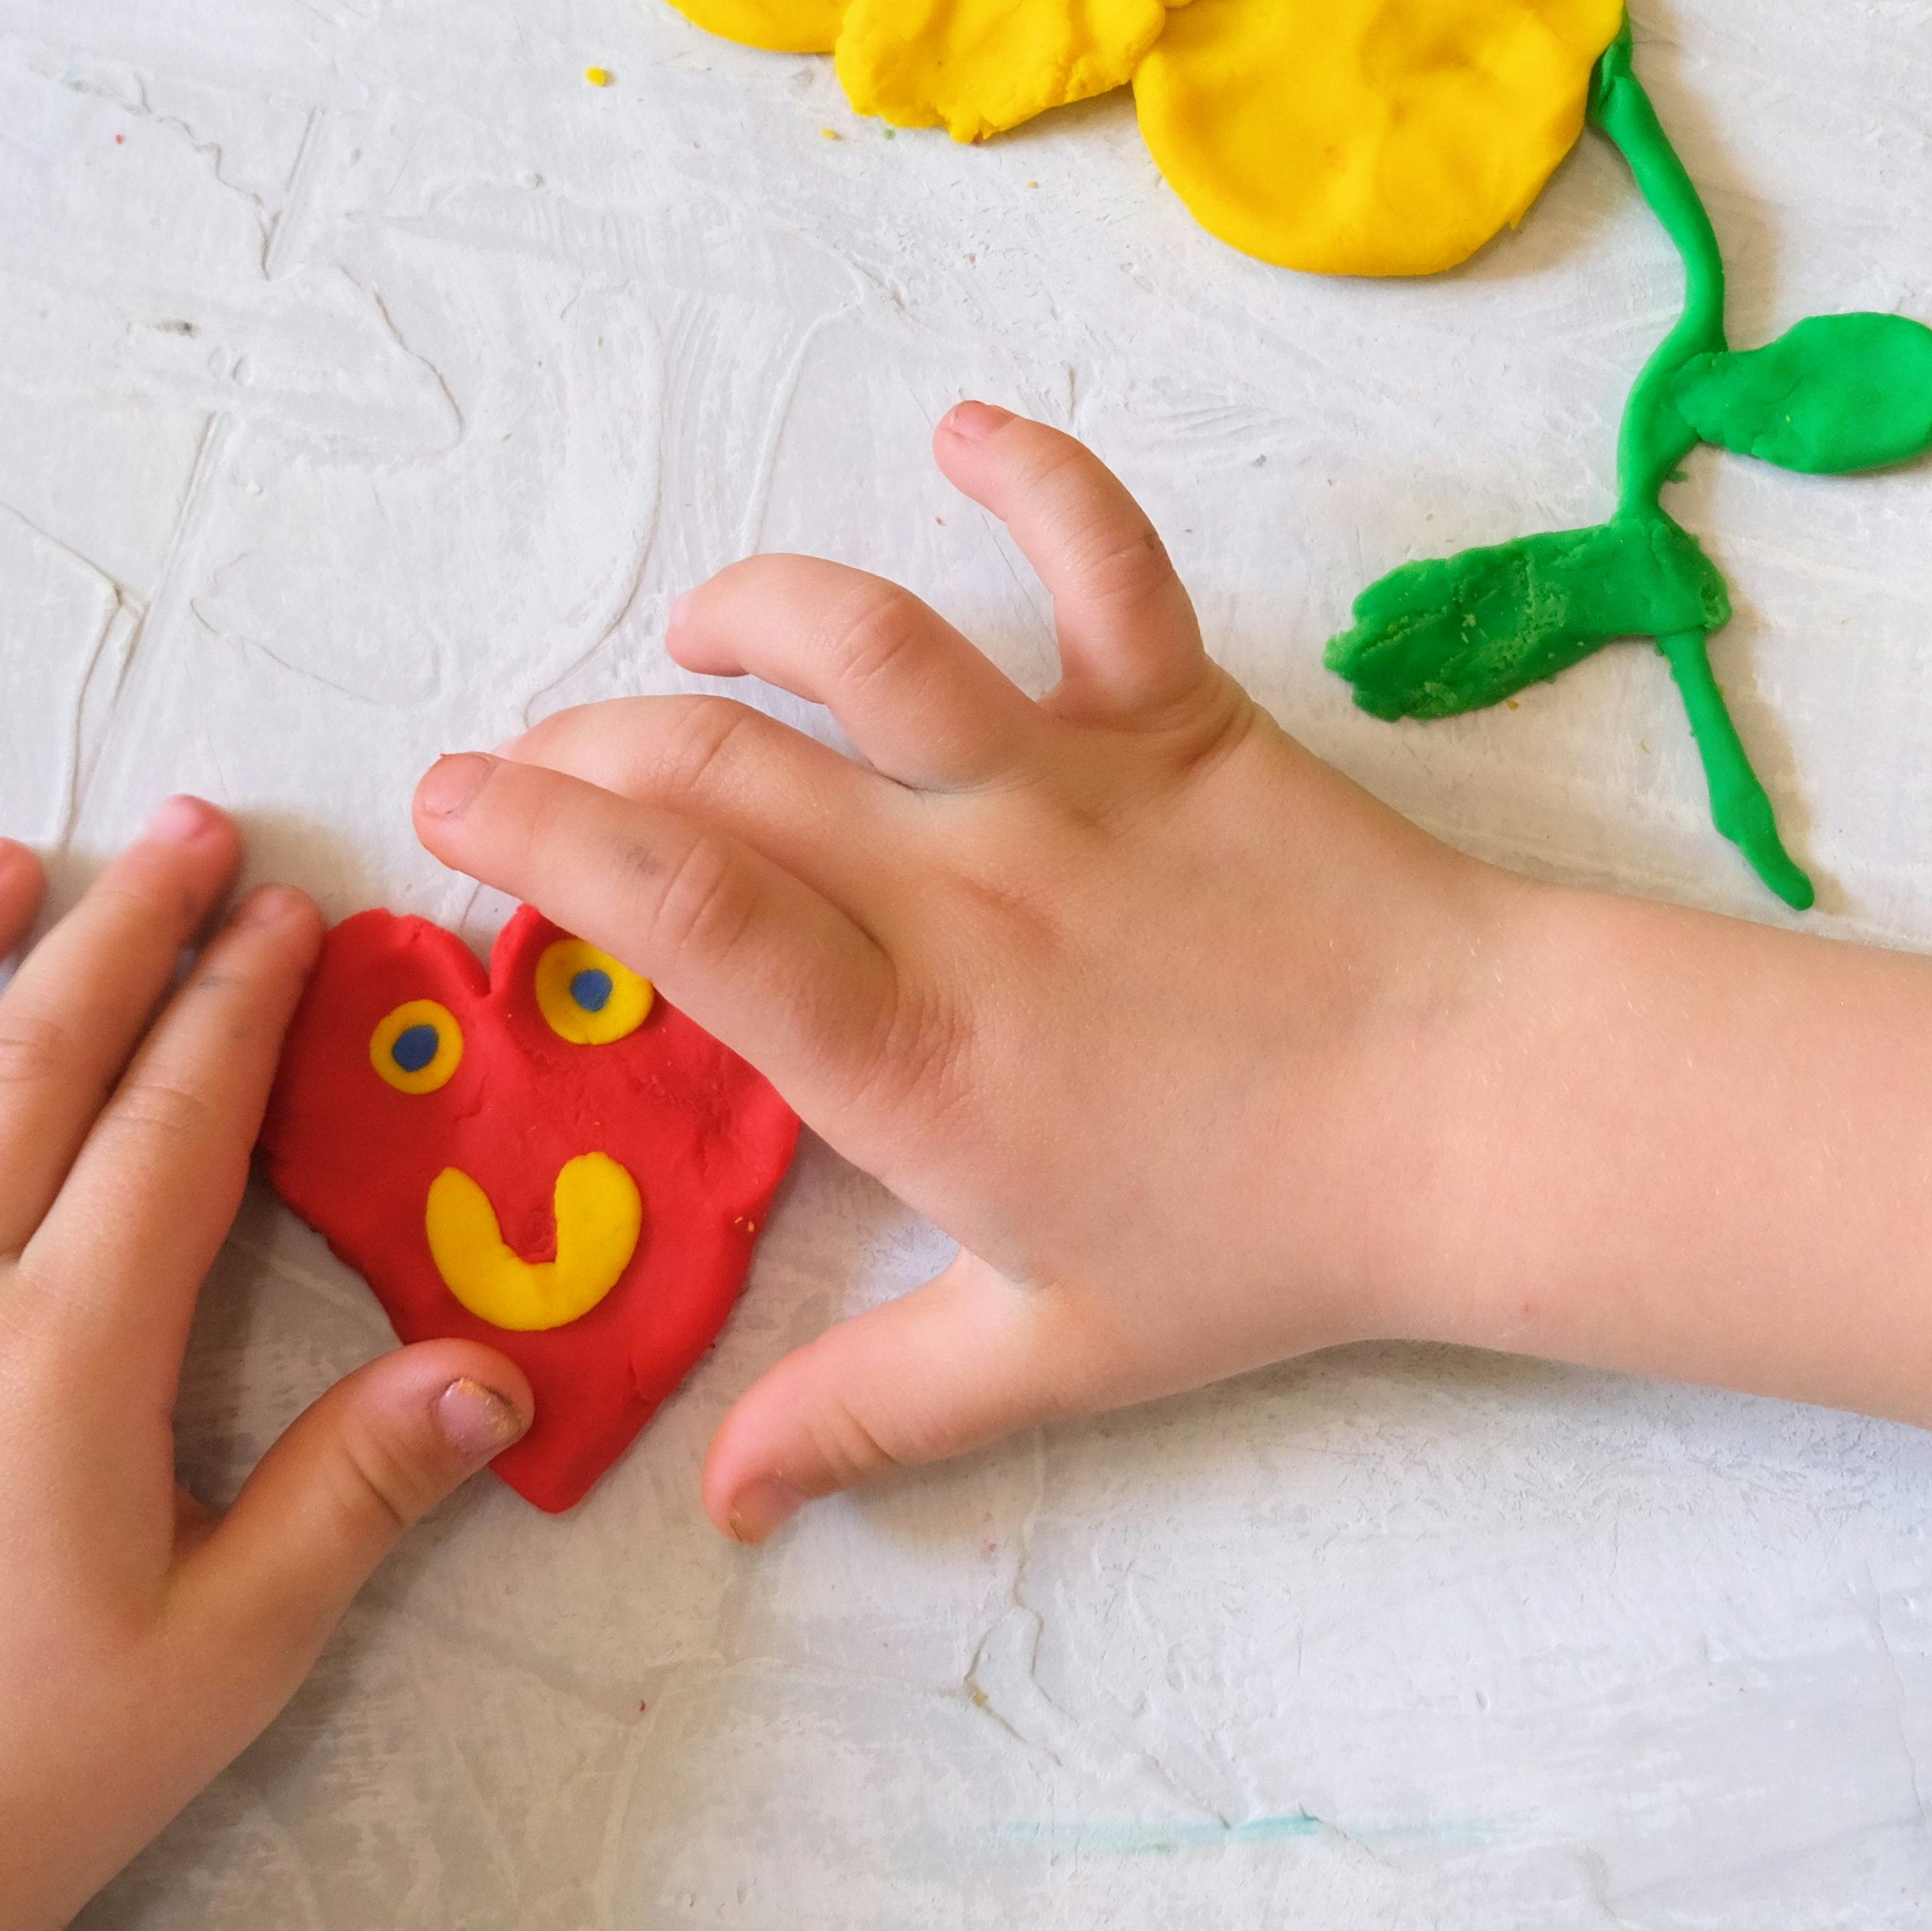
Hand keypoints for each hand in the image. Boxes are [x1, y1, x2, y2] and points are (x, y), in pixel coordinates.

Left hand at [0, 801, 530, 1930]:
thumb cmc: (40, 1777)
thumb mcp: (236, 1645)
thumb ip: (358, 1489)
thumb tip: (495, 1365)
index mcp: (64, 1356)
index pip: (168, 1123)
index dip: (235, 1001)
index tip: (287, 906)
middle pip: (27, 1064)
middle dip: (116, 929)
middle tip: (184, 828)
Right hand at [408, 404, 1530, 1540]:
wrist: (1478, 1121)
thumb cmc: (1267, 1242)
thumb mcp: (1051, 1353)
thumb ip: (868, 1414)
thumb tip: (724, 1498)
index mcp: (909, 1055)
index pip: (676, 913)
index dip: (539, 840)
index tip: (453, 808)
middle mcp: (965, 895)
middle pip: (722, 770)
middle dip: (585, 747)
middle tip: (525, 762)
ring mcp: (1071, 786)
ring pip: (869, 643)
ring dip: (756, 610)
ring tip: (700, 636)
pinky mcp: (1180, 714)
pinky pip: (1100, 558)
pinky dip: (1033, 475)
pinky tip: (963, 432)